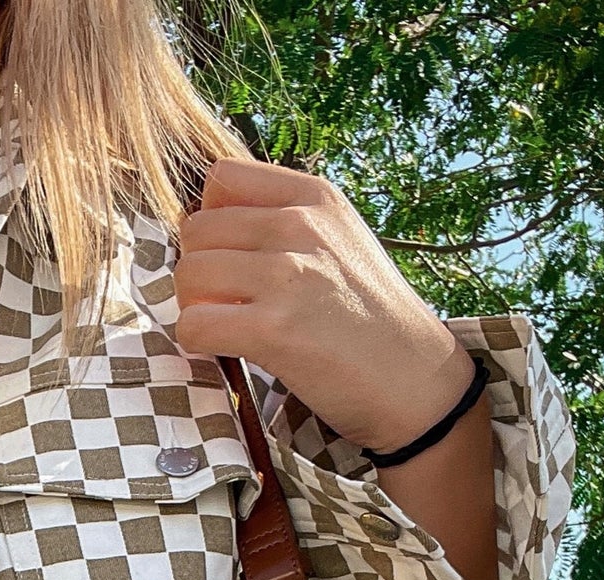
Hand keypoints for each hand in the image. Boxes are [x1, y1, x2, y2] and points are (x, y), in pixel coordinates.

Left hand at [174, 159, 475, 454]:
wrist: (415, 377)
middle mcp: (301, 226)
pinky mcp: (274, 330)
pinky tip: (226, 351)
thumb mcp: (341, 241)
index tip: (229, 256)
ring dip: (194, 307)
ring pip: (188, 275)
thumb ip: (286, 222)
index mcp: (316, 197)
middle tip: (223, 301)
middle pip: (196, 230)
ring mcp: (287, 277)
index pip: (222, 177)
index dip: (211, 221)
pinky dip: (198, 343)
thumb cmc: (371, 317)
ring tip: (227, 326)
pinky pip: (194, 325)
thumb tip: (214, 226)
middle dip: (198, 269)